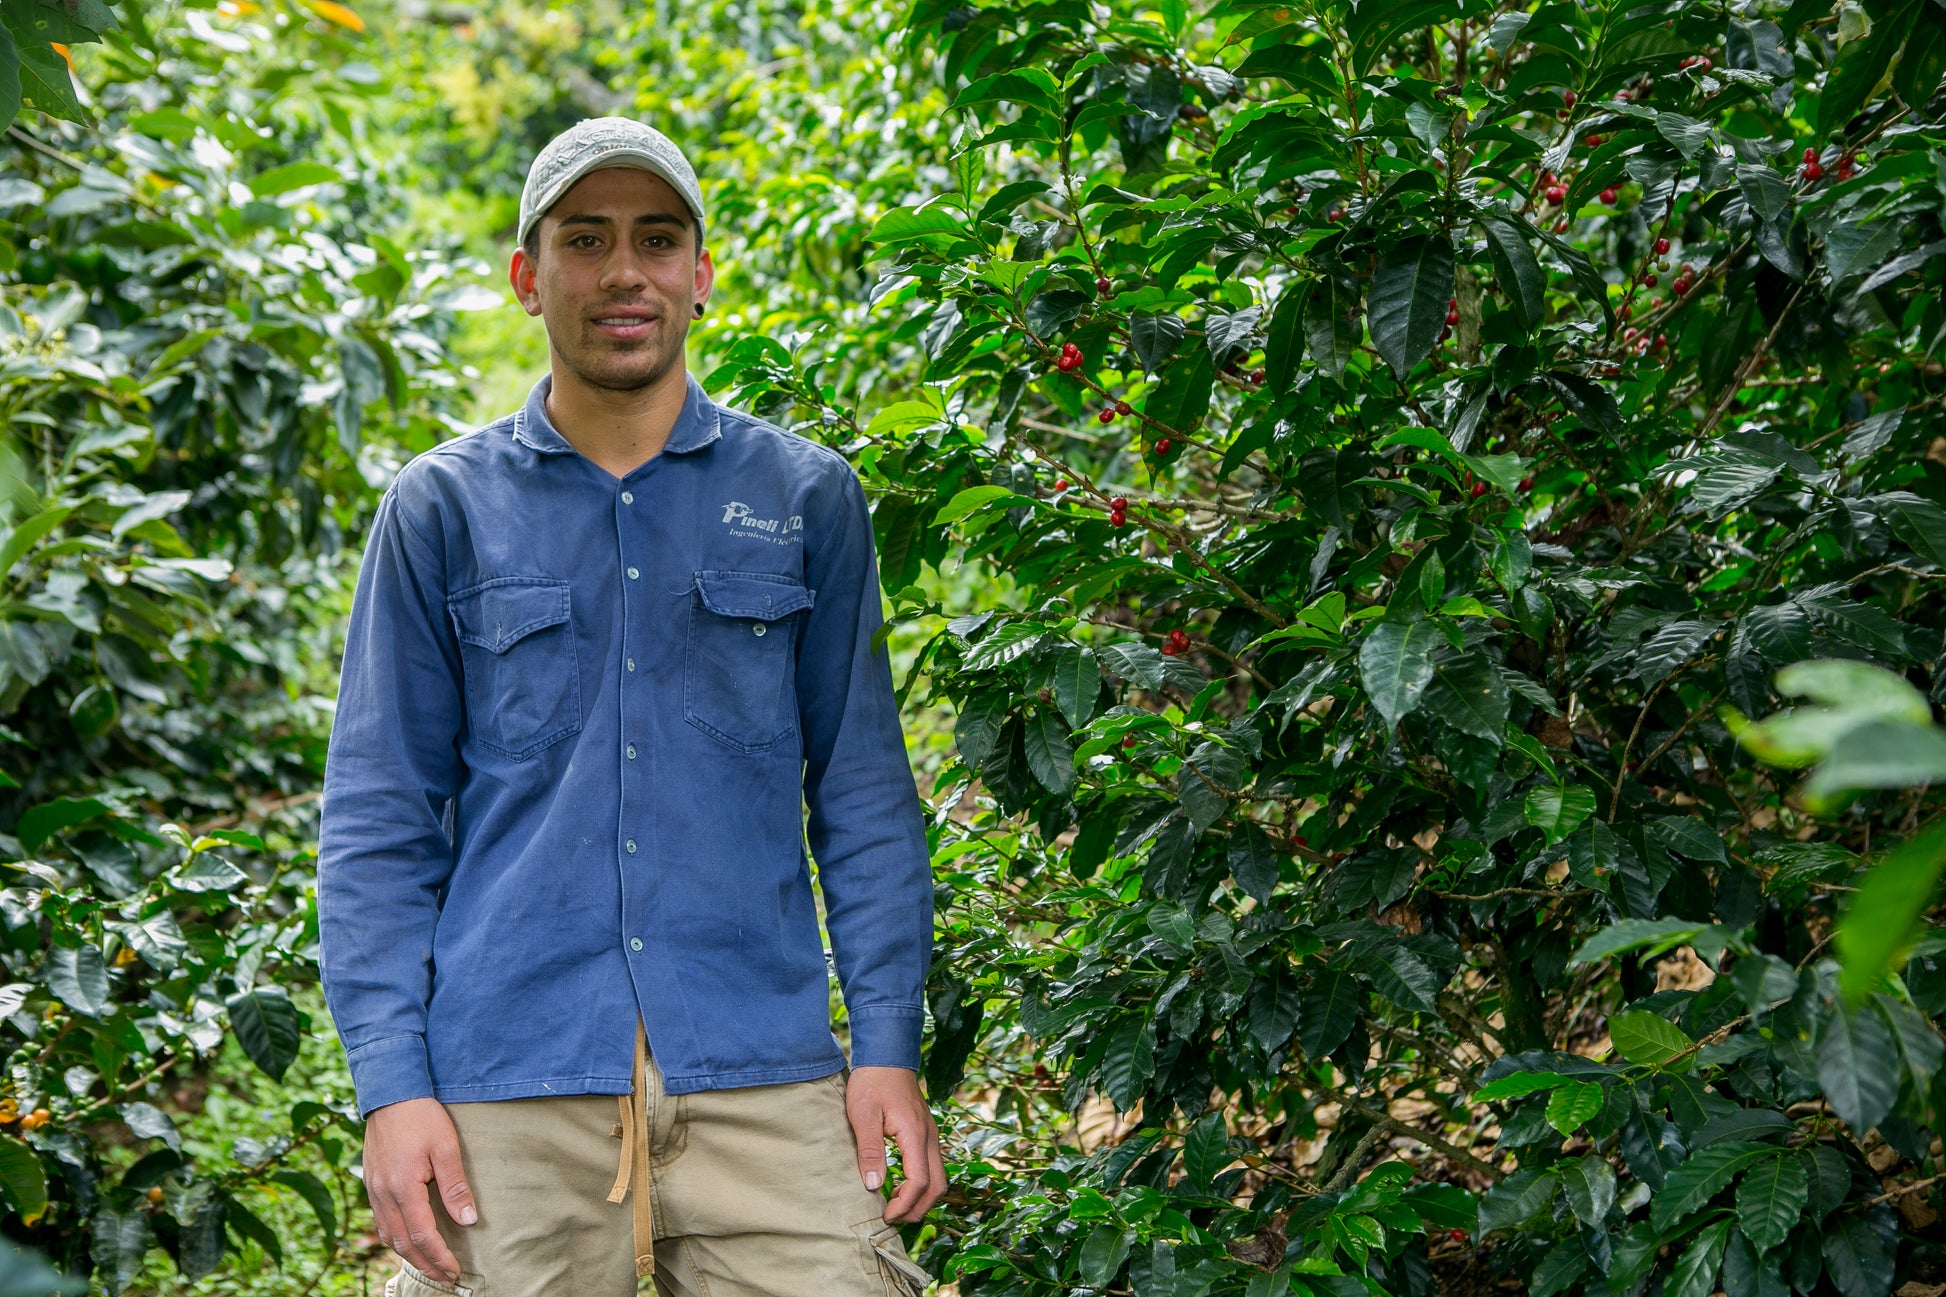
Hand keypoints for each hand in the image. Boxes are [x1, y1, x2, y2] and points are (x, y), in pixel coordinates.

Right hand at [363, 1097, 476, 1284]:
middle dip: (425, 1263)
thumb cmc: (422, 1117)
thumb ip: (455, 1186)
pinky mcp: (371, 1184)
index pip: (422, 1235)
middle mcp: (383, 1194)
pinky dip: (395, 1238)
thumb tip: (468, 1220)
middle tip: (446, 1277)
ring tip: (430, 1265)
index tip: (454, 1270)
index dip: (439, 1256)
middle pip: (402, 1243)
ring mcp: (373, 1190)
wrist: (391, 1094)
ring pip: (388, 1236)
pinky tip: (409, 1241)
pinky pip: (381, 1222)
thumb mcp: (446, 1147)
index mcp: (403, 1187)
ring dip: (409, 1255)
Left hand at [845, 1066, 946, 1223]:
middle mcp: (929, 1136)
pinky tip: (898, 1183)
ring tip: (894, 1204)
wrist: (886, 1054)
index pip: (920, 1181)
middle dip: (918, 1208)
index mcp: (915, 1134)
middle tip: (892, 1217)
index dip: (904, 1204)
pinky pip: (932, 1165)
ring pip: (938, 1177)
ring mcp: (930, 1133)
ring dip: (921, 1197)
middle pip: (937, 1186)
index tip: (884, 1215)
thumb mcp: (862, 1115)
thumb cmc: (871, 1082)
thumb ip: (869, 1151)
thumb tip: (873, 1186)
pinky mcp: (925, 1131)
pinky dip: (920, 1183)